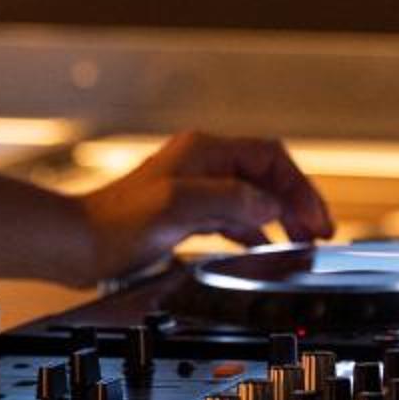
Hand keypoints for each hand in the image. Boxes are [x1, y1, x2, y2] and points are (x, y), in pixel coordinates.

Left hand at [79, 131, 333, 281]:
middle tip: (319, 232)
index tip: (315, 218)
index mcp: (205, 152)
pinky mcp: (186, 212)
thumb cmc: (117, 222)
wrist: (79, 244)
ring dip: (281, 217)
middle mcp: (203, 163)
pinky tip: (264, 248)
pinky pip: (234, 216)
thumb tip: (270, 206)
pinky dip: (255, 230)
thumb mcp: (179, 206)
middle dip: (296, 201)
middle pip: (266, 175)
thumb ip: (230, 201)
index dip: (299, 187)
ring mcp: (195, 187)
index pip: (270, 157)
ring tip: (302, 241)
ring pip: (253, 196)